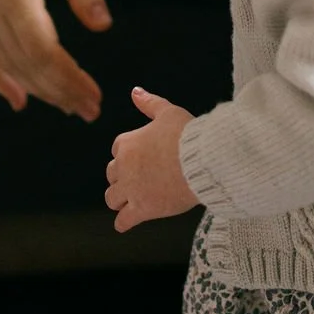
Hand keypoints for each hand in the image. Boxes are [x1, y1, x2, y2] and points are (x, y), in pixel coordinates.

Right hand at [0, 0, 111, 120]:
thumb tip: (102, 26)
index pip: (41, 49)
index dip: (67, 77)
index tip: (94, 95)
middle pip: (23, 63)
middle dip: (58, 90)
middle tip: (90, 110)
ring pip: (4, 62)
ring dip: (36, 87)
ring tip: (66, 106)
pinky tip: (17, 97)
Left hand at [106, 88, 199, 230]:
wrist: (201, 161)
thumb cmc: (187, 135)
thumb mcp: (168, 112)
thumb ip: (149, 103)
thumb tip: (135, 92)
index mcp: (127, 143)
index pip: (118, 149)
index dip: (129, 153)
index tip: (141, 156)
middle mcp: (124, 167)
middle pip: (112, 174)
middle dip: (123, 176)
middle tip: (140, 178)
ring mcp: (131, 190)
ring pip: (112, 198)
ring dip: (120, 198)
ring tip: (132, 199)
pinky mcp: (141, 210)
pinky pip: (122, 221)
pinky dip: (123, 222)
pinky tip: (128, 221)